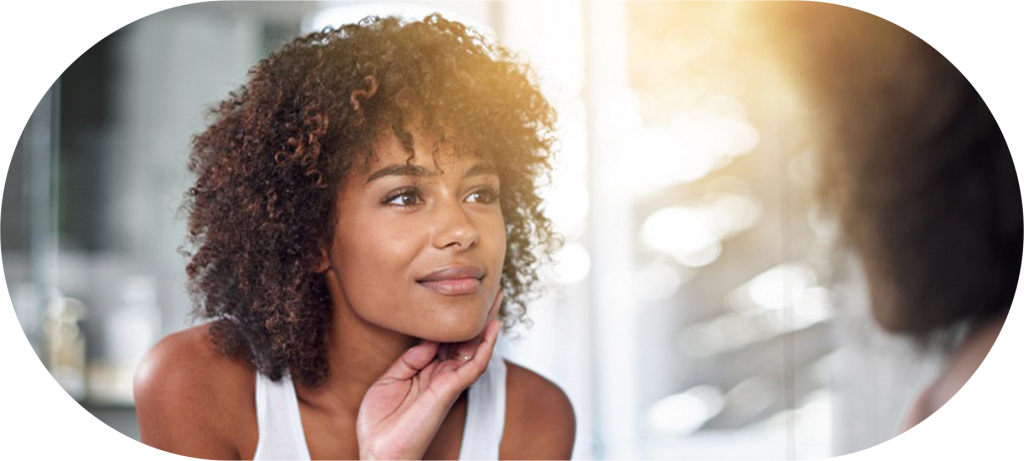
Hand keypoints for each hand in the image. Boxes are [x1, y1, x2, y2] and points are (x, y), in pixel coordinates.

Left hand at [356, 291, 502, 460]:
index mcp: (425, 371)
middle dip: (476, 317)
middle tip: (488, 291)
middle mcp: (441, 375)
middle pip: (464, 340)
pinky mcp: (450, 389)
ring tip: (497, 300)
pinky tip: (493, 327)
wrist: (379, 450)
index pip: (445, 340)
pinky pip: (474, 365)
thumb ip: (410, 359)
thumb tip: (429, 340)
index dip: (452, 319)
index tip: (457, 295)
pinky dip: (485, 345)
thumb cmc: (381, 421)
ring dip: (487, 324)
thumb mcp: (389, 380)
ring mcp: (448, 382)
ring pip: (474, 348)